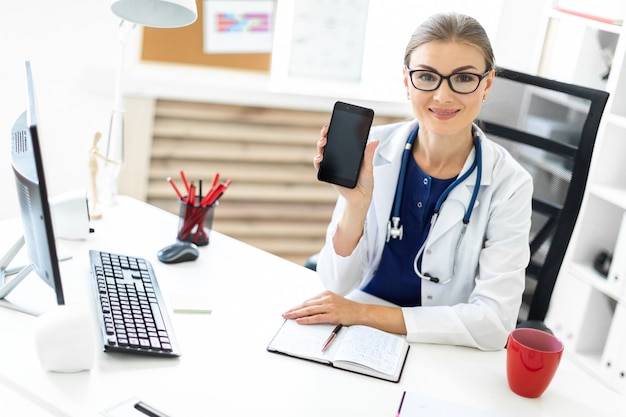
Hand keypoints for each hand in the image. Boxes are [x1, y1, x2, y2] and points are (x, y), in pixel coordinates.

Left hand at [282, 290, 407, 334]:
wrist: (361, 313)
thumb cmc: (348, 309)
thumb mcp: (334, 302)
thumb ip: (323, 304)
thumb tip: (309, 311)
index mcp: (326, 294)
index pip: (308, 301)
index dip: (298, 306)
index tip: (290, 310)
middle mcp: (327, 298)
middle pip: (306, 304)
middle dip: (294, 309)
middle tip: (284, 313)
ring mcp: (330, 306)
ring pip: (309, 310)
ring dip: (297, 314)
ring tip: (288, 317)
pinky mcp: (333, 315)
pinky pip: (316, 318)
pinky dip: (306, 319)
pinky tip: (299, 321)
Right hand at [314, 125, 378, 206]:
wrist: (361, 197)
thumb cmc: (365, 181)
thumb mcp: (368, 166)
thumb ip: (369, 154)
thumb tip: (375, 141)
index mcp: (348, 153)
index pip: (339, 139)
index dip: (333, 131)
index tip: (331, 125)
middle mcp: (338, 157)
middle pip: (328, 144)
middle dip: (324, 136)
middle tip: (326, 133)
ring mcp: (332, 165)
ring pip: (322, 153)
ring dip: (320, 146)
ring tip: (323, 143)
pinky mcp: (328, 174)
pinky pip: (320, 166)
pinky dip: (317, 161)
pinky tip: (320, 157)